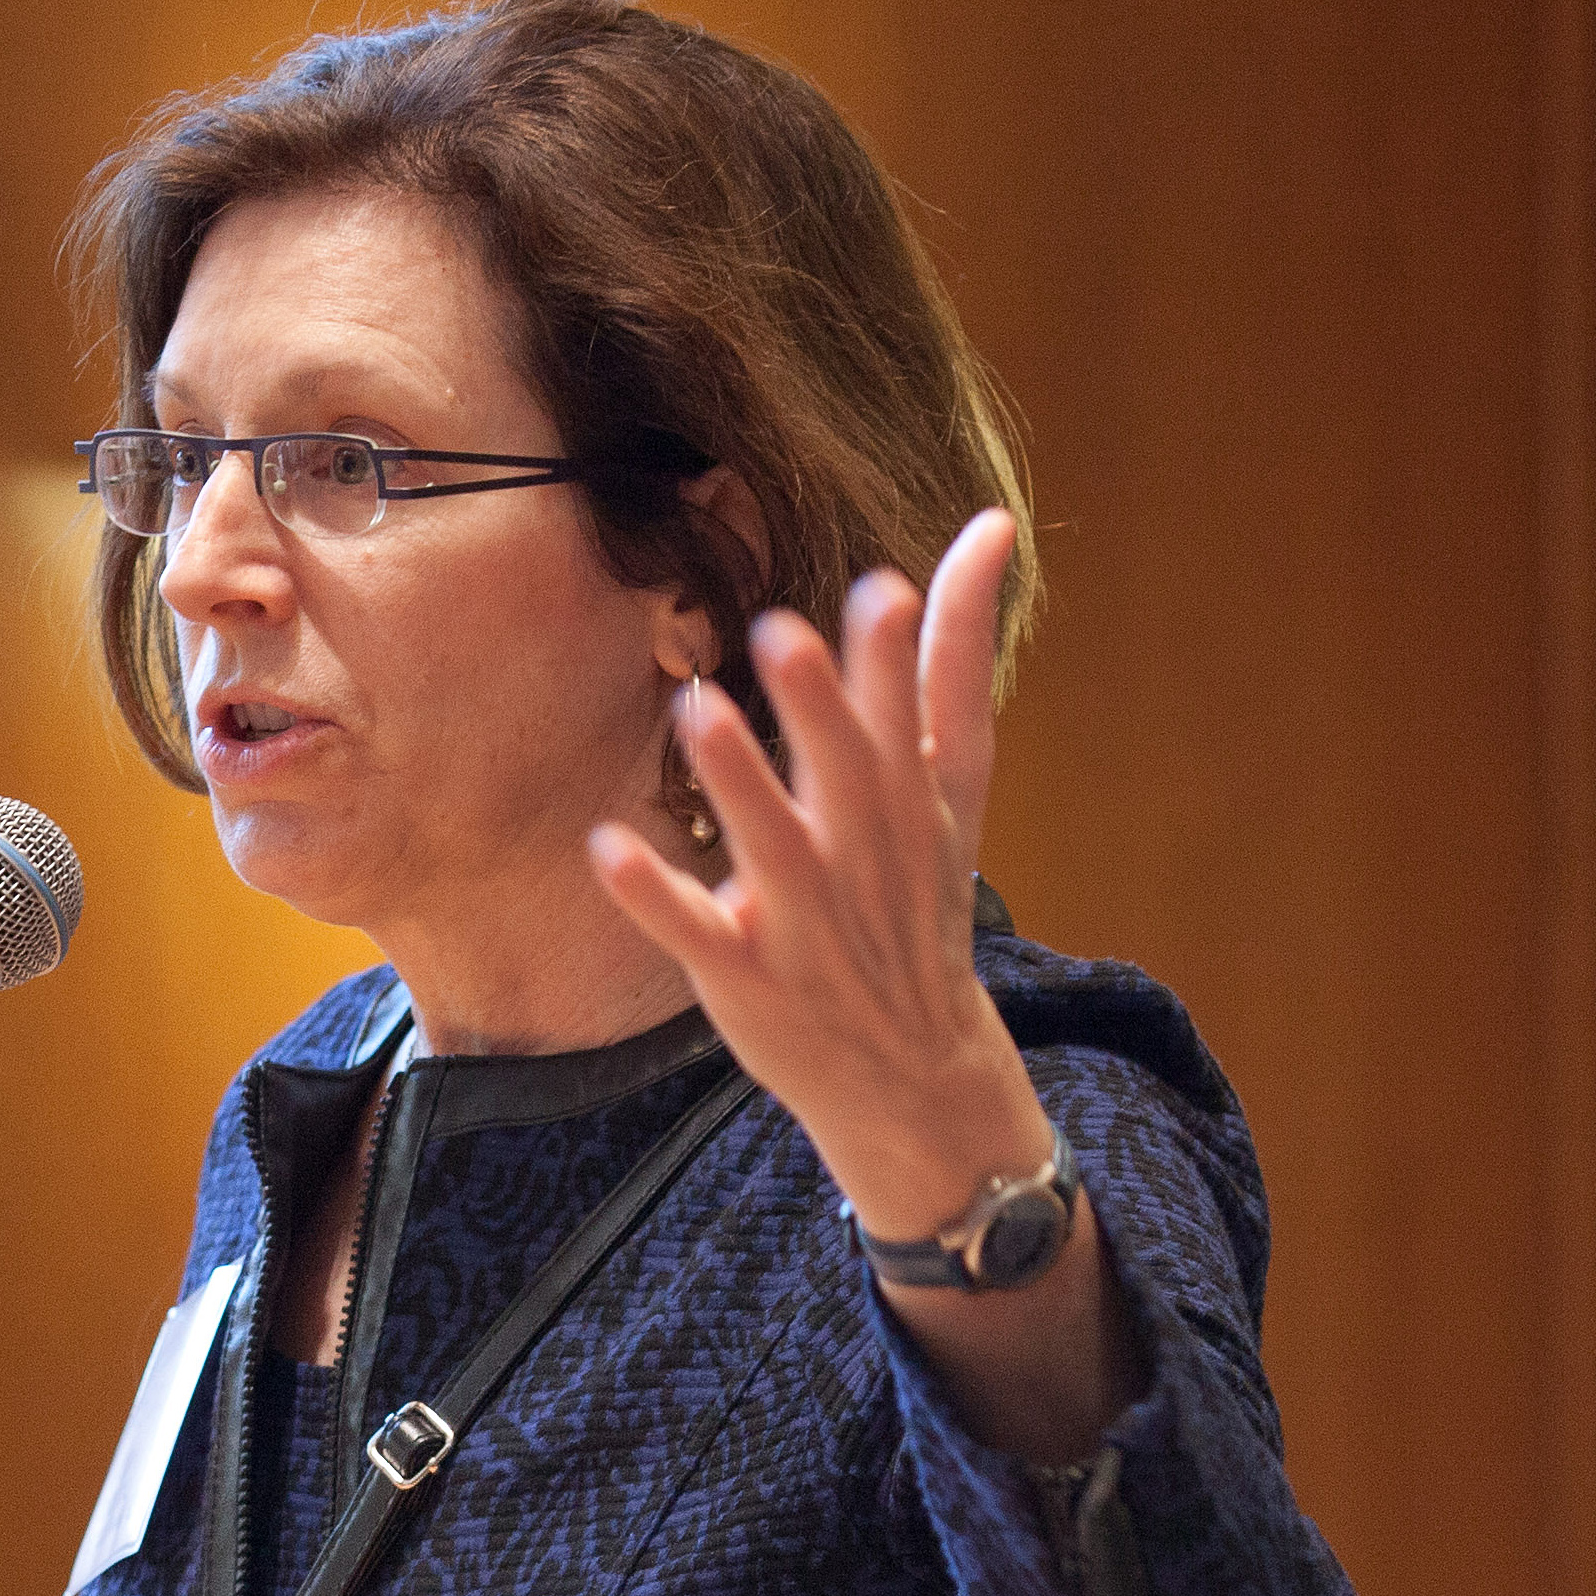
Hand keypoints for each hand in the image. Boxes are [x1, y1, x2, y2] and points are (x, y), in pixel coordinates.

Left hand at [587, 507, 1039, 1229]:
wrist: (911, 1070)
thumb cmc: (915, 901)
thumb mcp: (954, 790)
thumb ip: (956, 660)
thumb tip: (987, 525)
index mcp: (915, 806)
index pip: (915, 721)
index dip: (902, 659)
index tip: (882, 585)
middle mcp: (865, 858)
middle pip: (850, 776)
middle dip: (822, 708)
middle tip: (781, 631)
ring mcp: (805, 922)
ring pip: (772, 846)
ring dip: (738, 780)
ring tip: (698, 709)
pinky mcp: (745, 975)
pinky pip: (694, 933)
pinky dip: (655, 895)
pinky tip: (607, 845)